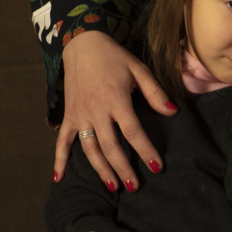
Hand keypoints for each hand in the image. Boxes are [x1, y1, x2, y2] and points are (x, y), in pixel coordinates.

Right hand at [58, 30, 176, 187]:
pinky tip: (59, 179)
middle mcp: (96, 111)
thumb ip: (155, 92)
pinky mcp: (69, 116)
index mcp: (116, 100)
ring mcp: (80, 115)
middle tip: (135, 186)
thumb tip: (172, 112)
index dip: (145, 151)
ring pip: (89, 149)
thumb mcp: (139, 70)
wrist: (82, 44)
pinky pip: (62, 142)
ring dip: (100, 169)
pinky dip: (59, 160)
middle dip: (123, 169)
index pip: (133, 132)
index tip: (156, 167)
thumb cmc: (114, 57)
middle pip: (110, 147)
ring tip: (112, 187)